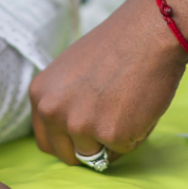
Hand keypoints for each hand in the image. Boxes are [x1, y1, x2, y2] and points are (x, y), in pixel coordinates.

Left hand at [30, 0, 187, 163]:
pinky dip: (135, 134)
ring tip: (125, 105)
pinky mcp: (111, 134)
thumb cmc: (115, 45)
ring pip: (96, 157)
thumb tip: (70, 132)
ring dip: (112, 141)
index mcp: (40, 94)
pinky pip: (124, 149)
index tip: (85, 133)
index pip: (45, 141)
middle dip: (88, 149)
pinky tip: (139, 104)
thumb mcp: (70, 71)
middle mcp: (52, 111)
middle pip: (67, 156)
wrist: (147, 31)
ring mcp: (80, 125)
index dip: (68, 141)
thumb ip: (64, 100)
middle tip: (109, 121)